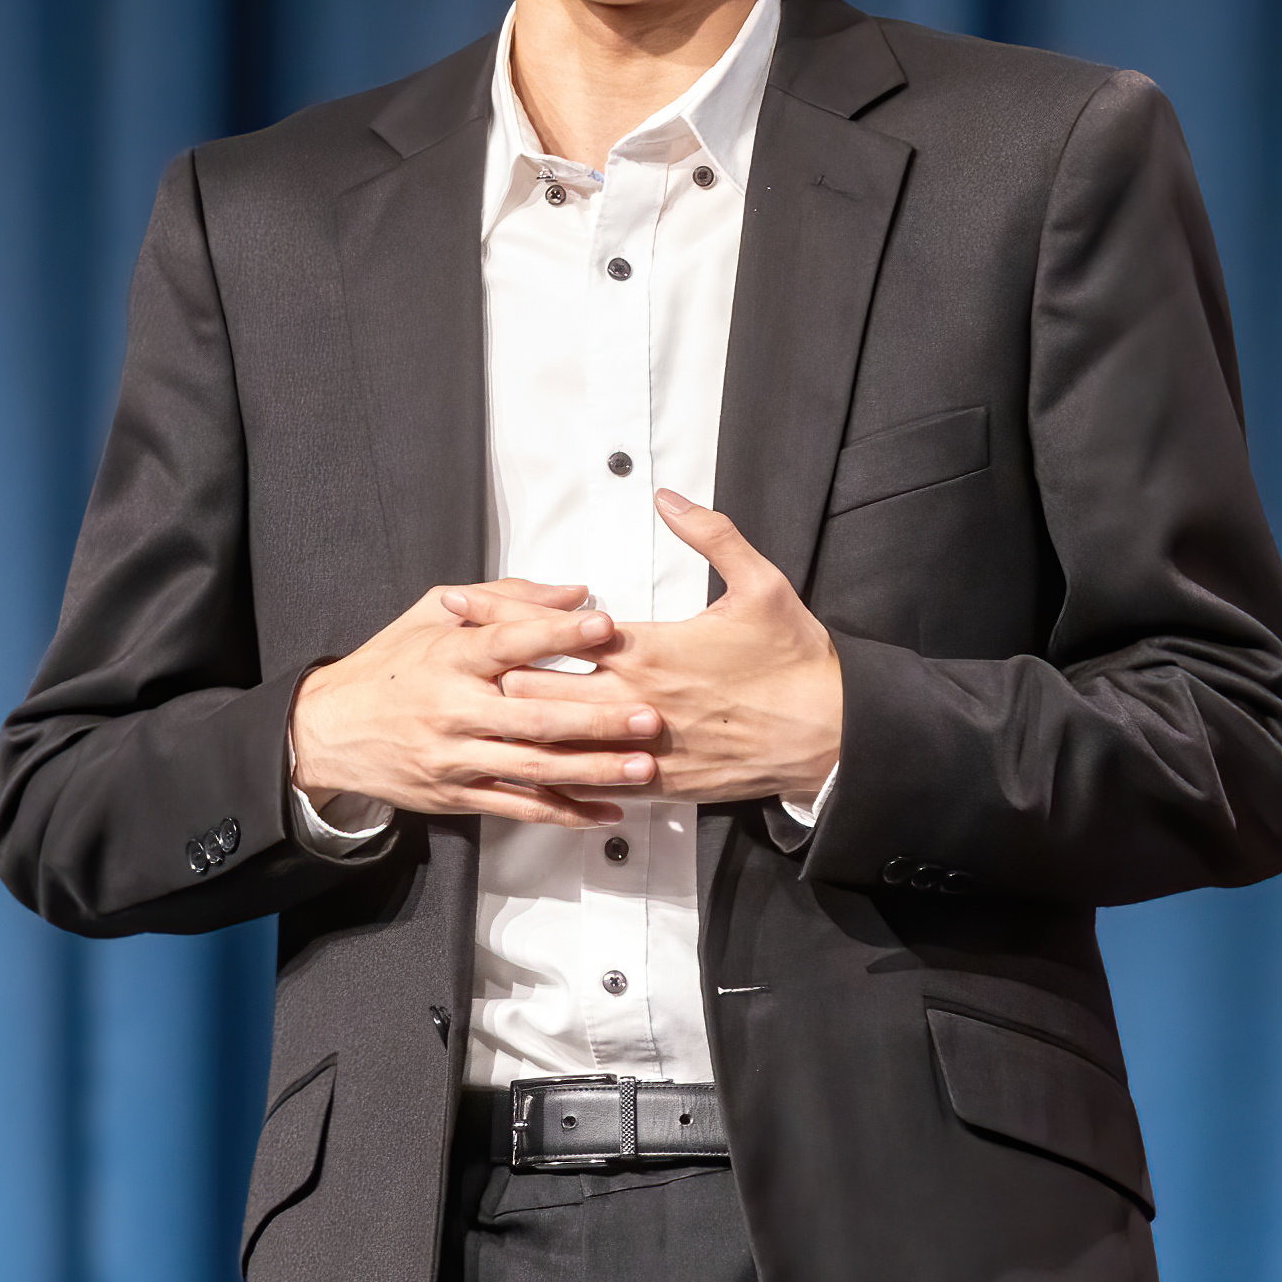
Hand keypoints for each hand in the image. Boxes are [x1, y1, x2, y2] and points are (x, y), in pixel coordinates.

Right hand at [288, 578, 663, 826]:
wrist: (327, 731)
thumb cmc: (388, 667)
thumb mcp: (432, 615)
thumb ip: (506, 599)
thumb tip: (575, 591)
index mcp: (449, 657)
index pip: (509, 642)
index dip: (558, 634)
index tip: (605, 626)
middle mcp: (453, 709)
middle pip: (534, 716)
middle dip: (596, 718)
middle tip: (648, 716)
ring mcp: (455, 757)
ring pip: (533, 768)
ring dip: (593, 769)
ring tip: (643, 765)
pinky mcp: (456, 794)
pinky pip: (518, 807)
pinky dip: (565, 812)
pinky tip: (606, 809)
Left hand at [473, 492, 841, 804]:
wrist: (833, 733)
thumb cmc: (797, 661)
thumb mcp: (761, 583)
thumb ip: (710, 535)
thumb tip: (668, 497)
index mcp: (650, 648)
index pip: (553, 629)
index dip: (499, 616)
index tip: (459, 606)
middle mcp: (636, 698)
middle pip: (535, 689)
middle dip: (490, 675)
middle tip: (448, 664)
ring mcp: (643, 746)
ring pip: (554, 742)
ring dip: (512, 726)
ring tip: (468, 713)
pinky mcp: (660, 784)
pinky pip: (592, 783)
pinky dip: (555, 774)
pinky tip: (525, 769)